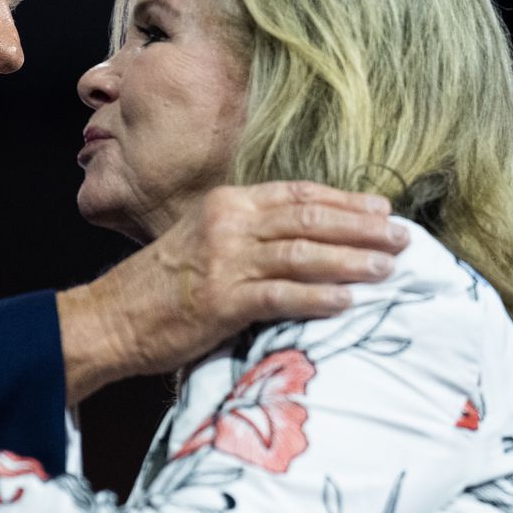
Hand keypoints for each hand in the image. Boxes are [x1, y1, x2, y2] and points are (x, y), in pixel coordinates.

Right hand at [58, 181, 407, 402]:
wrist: (110, 318)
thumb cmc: (159, 287)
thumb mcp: (201, 242)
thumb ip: (246, 234)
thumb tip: (301, 240)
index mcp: (225, 203)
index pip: (296, 194)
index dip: (344, 200)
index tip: (381, 209)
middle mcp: (227, 224)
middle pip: (309, 218)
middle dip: (362, 227)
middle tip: (402, 237)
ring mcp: (225, 262)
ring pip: (303, 253)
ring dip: (352, 261)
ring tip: (389, 268)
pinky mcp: (222, 301)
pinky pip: (282, 295)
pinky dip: (318, 297)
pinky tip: (348, 301)